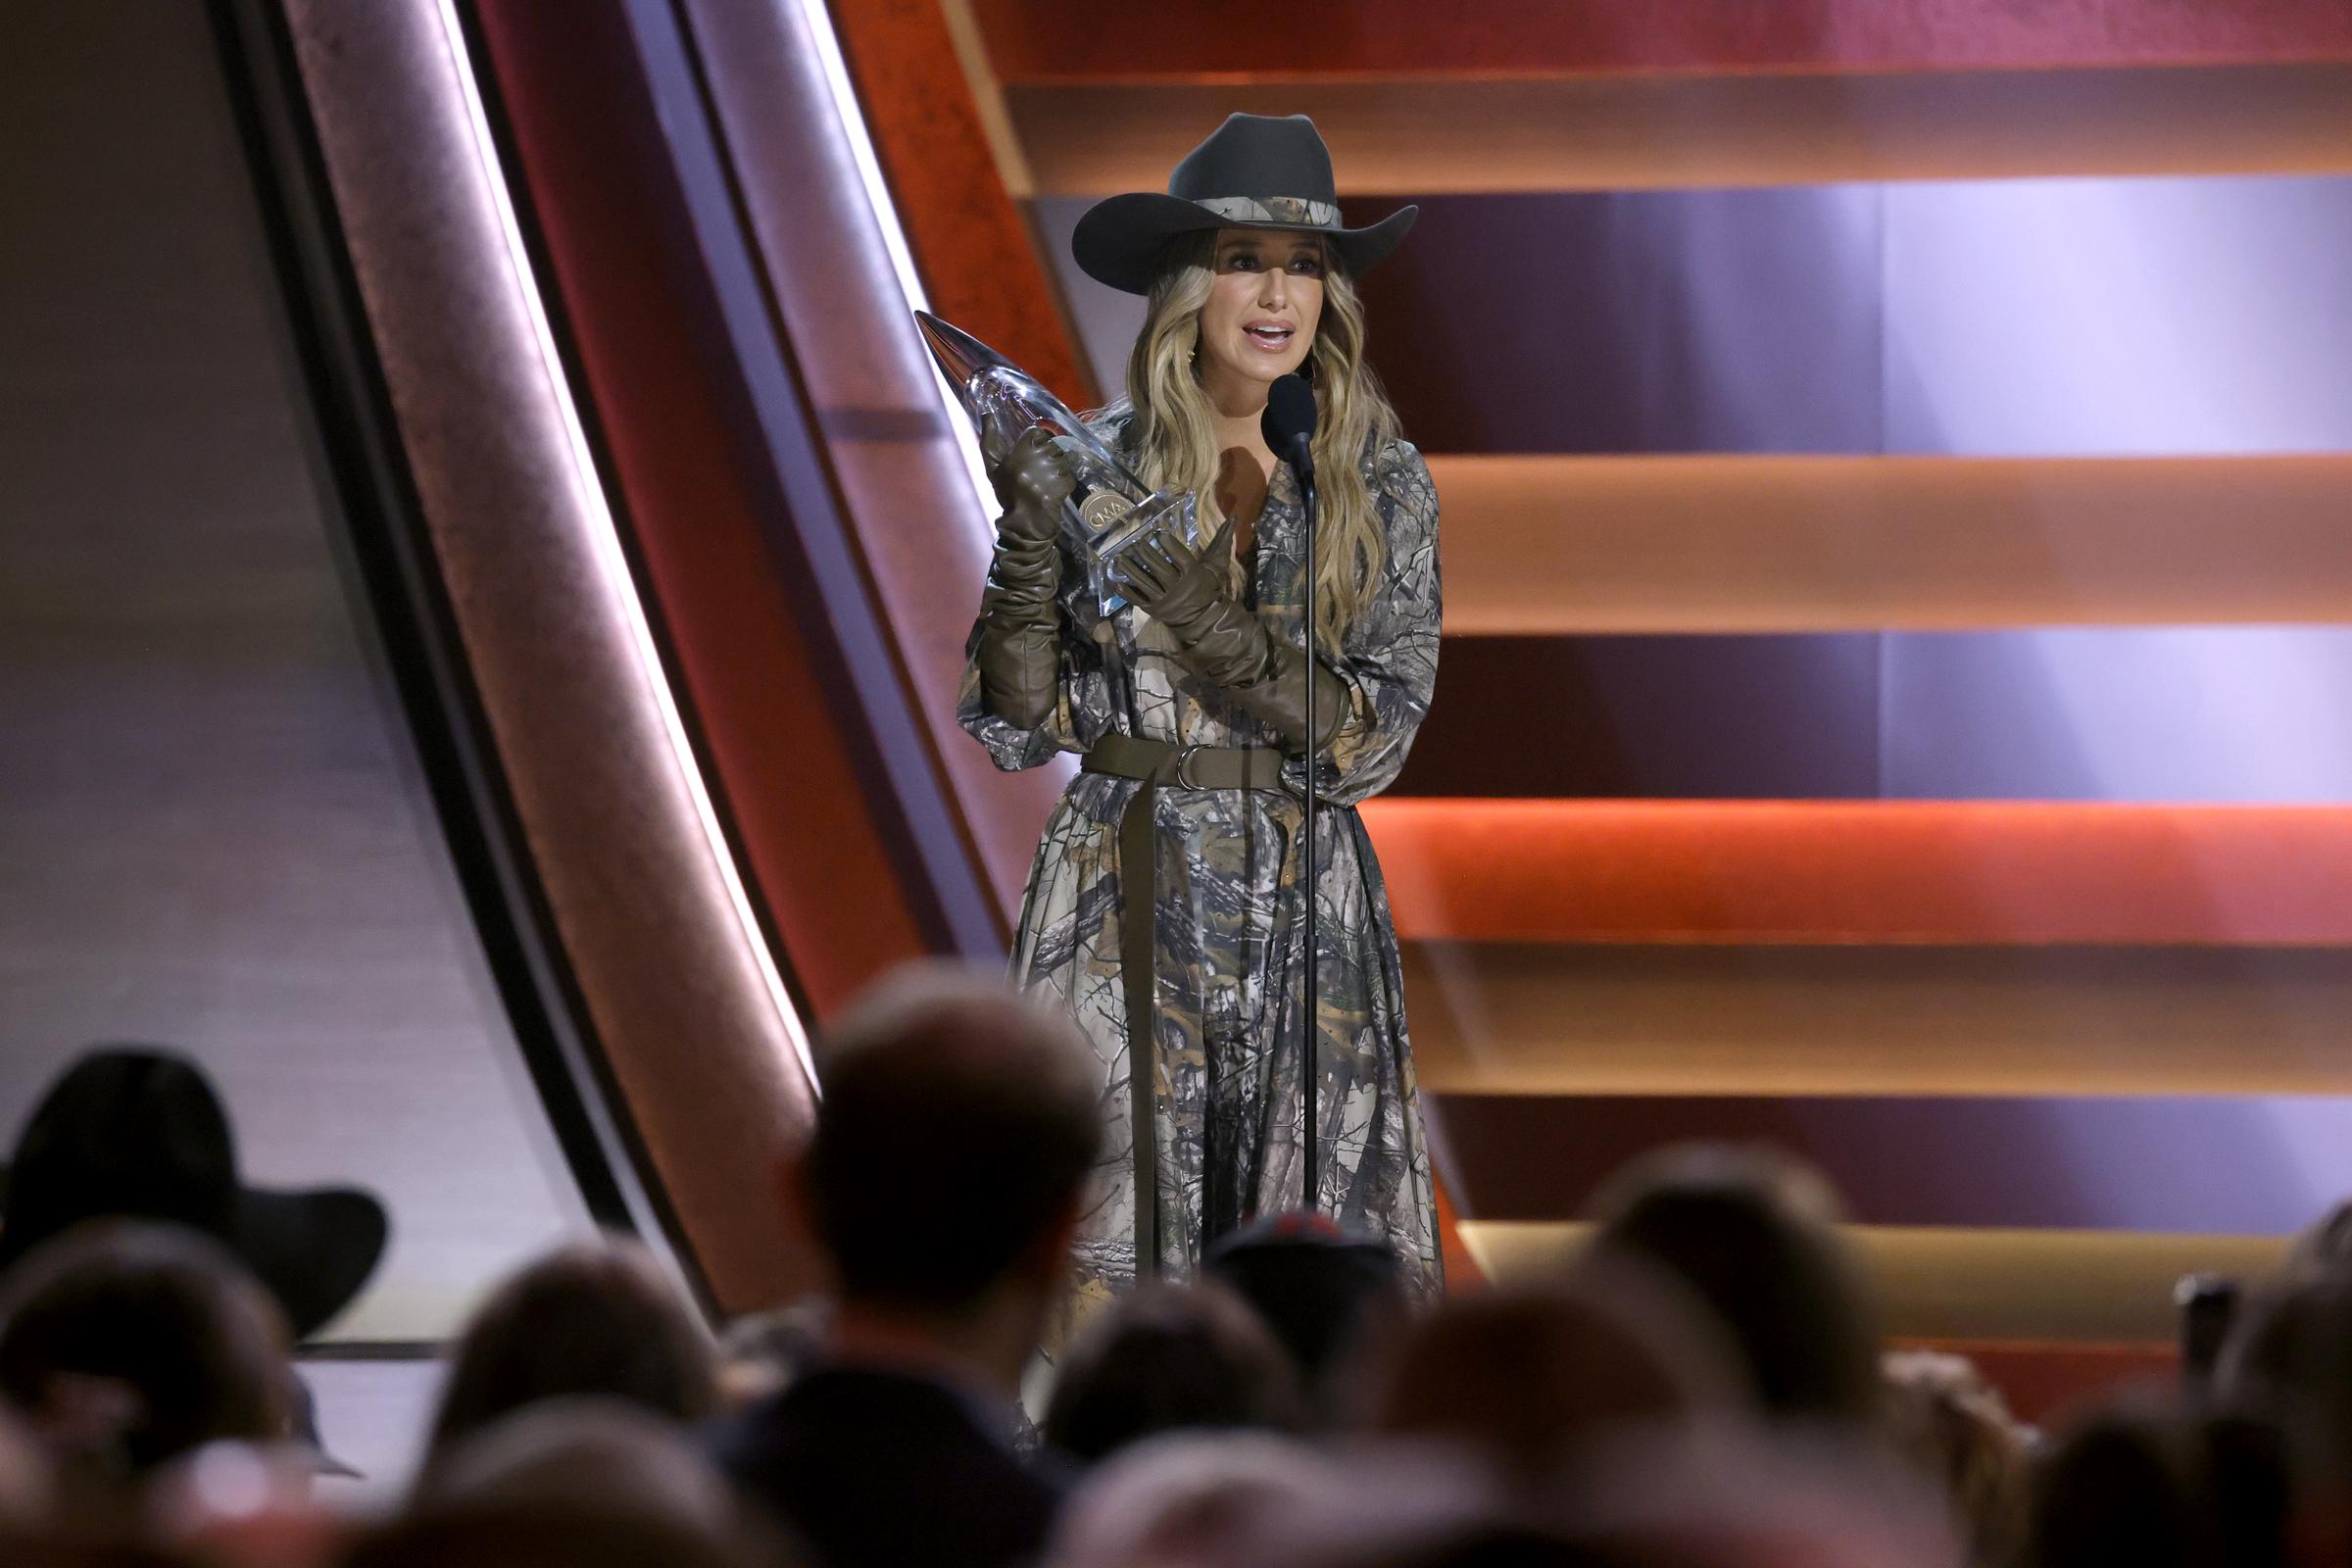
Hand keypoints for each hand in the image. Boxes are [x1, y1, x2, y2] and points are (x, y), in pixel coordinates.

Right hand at [988, 428, 1074, 545]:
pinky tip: (1053, 491)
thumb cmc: (1007, 494)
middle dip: (1047, 456)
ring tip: (1046, 483)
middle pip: (1051, 444)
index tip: (1030, 456)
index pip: (1036, 432)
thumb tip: (987, 414)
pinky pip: (1069, 474)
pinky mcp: (1065, 485)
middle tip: (1039, 472)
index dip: (1034, 443)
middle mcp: (1036, 460)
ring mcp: (1052, 473)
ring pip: (1062, 458)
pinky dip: (1064, 482)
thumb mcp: (993, 468)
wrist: (1023, 525)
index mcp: (1018, 453)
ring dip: (1057, 468)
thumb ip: (990, 440)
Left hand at [1113, 528, 1223, 627]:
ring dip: (1130, 569)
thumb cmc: (1209, 588)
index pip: (1179, 556)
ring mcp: (1164, 599)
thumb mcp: (1217, 566)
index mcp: (1192, 574)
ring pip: (1144, 582)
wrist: (1203, 619)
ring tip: (1119, 557)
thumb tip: (1235, 517)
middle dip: (1145, 553)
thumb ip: (1222, 541)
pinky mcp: (1154, 609)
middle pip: (1158, 567)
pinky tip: (1117, 582)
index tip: (1159, 533)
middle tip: (1136, 541)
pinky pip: (1138, 600)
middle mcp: (1177, 587)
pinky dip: (1126, 592)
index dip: (1168, 544)